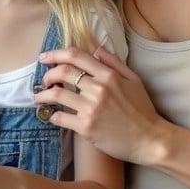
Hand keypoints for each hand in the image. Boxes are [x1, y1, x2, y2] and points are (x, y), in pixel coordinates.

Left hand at [33, 46, 166, 164]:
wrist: (149, 139)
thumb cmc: (142, 110)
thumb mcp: (133, 80)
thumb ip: (114, 63)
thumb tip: (96, 49)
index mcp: (108, 75)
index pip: (76, 56)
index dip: (56, 54)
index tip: (45, 58)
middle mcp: (98, 89)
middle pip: (63, 72)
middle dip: (48, 74)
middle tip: (44, 80)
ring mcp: (91, 108)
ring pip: (57, 95)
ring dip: (44, 95)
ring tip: (39, 98)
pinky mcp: (86, 128)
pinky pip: (60, 118)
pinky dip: (52, 116)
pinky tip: (52, 116)